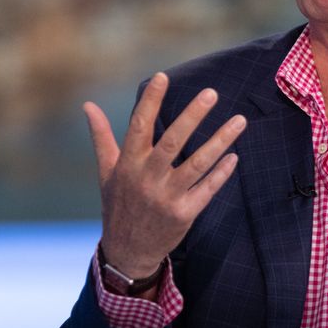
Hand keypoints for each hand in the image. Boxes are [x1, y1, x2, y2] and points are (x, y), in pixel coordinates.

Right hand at [84, 72, 245, 279]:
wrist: (127, 251)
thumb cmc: (118, 205)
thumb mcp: (106, 171)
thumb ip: (101, 136)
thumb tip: (88, 105)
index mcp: (128, 164)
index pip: (138, 126)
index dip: (151, 101)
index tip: (163, 76)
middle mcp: (146, 178)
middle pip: (172, 142)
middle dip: (193, 116)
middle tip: (212, 93)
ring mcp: (166, 197)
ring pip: (197, 164)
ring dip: (220, 141)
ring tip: (239, 121)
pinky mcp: (184, 214)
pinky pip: (207, 190)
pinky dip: (221, 173)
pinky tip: (234, 156)